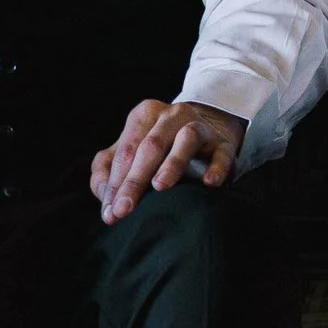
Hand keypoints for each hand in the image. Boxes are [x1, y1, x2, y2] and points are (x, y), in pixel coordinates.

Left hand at [90, 97, 245, 223]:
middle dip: (135, 180)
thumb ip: (108, 168)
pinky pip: (222, 154)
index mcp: (144, 115)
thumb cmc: (161, 144)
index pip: (126, 150)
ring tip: (160, 186)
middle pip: (150, 146)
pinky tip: (209, 183)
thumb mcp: (131, 148)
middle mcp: (172, 116)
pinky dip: (217, 167)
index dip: (116, 182)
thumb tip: (104, 196)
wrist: (209, 127)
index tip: (111, 212)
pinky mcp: (223, 144)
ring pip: (186, 140)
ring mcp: (200, 127)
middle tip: (124, 209)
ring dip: (172, 163)